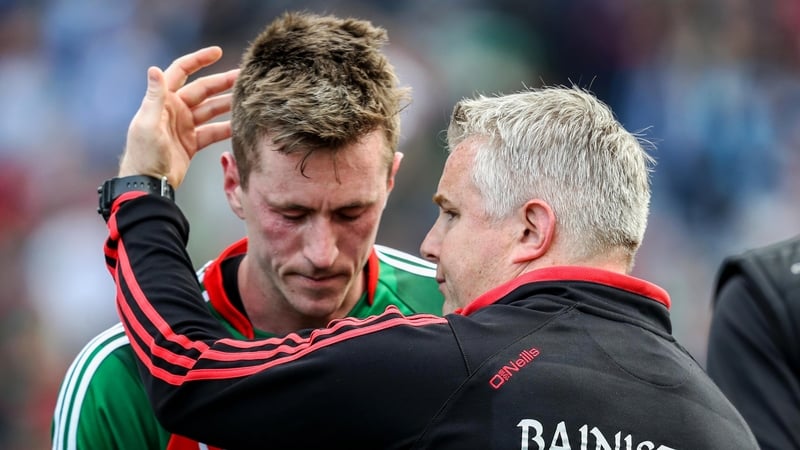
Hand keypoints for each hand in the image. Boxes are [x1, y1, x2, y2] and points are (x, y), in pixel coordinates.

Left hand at [119, 46, 238, 188]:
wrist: (148, 184)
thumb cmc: (143, 154)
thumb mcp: (147, 124)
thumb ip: (154, 97)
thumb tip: (155, 69)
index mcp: (163, 100)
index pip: (181, 71)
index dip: (198, 60)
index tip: (217, 52)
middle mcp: (174, 109)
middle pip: (202, 90)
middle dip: (222, 82)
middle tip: (244, 76)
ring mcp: (184, 126)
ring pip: (211, 110)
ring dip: (228, 104)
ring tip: (248, 99)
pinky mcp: (192, 142)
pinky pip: (213, 131)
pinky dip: (226, 128)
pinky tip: (241, 125)